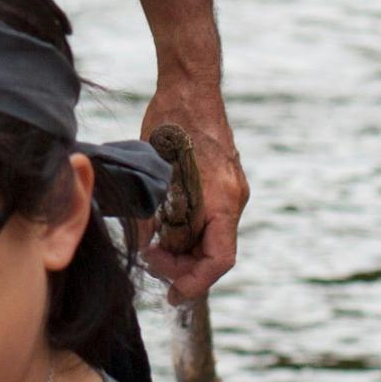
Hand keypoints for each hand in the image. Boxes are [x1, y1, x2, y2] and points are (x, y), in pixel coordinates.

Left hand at [139, 83, 247, 301]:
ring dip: (183, 247)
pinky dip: (187, 228)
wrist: (189, 86)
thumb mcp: (155, 176)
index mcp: (223, 201)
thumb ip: (154, 218)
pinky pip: (209, 217)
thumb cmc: (170, 124)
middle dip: (183, 265)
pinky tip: (163, 223)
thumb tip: (146, 251)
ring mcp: (230, 189)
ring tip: (152, 242)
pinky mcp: (221, 180)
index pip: (219, 260)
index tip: (171, 295)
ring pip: (210, 235)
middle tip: (149, 260)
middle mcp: (233, 198)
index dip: (195, 283)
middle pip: (214, 252)